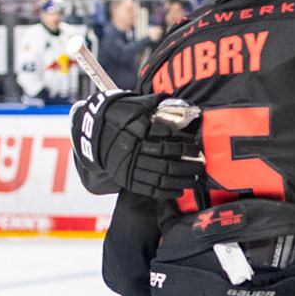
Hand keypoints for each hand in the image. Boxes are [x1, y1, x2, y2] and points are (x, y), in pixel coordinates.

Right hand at [70, 89, 203, 195]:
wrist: (93, 131)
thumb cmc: (119, 114)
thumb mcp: (136, 104)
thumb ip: (157, 103)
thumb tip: (183, 104)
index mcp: (138, 130)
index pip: (168, 139)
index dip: (184, 143)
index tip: (195, 145)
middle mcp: (135, 150)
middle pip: (168, 161)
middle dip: (188, 165)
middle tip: (201, 164)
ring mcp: (130, 167)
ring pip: (161, 177)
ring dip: (181, 180)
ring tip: (194, 178)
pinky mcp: (127, 179)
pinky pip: (150, 189)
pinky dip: (166, 192)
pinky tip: (179, 190)